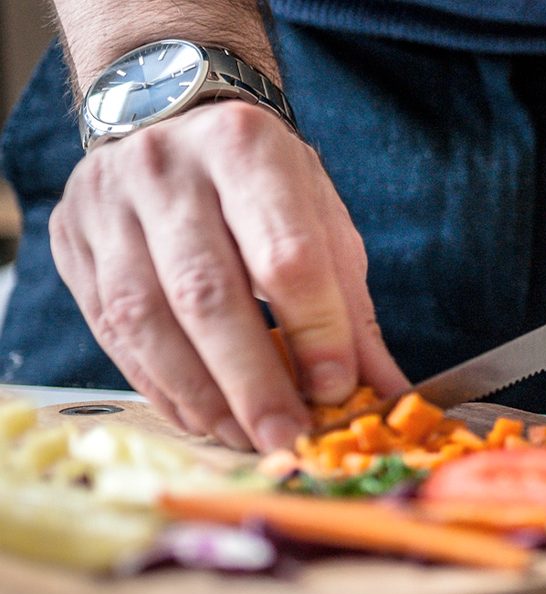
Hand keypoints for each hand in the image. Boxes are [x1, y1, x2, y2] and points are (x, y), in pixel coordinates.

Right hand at [49, 101, 406, 450]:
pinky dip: (158, 384)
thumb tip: (388, 397)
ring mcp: (108, 204)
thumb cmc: (262, 182)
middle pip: (208, 293)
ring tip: (243, 435)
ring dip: (200, 393)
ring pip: (147, 318)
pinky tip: (197, 414)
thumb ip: (350, 309)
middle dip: (252, 380)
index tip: (338, 390)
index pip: (285, 255)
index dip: (315, 331)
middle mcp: (167, 170)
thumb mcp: (321, 223)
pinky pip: (111, 329)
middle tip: (287, 437)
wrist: (171, 120)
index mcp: (246, 150)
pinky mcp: (73, 241)